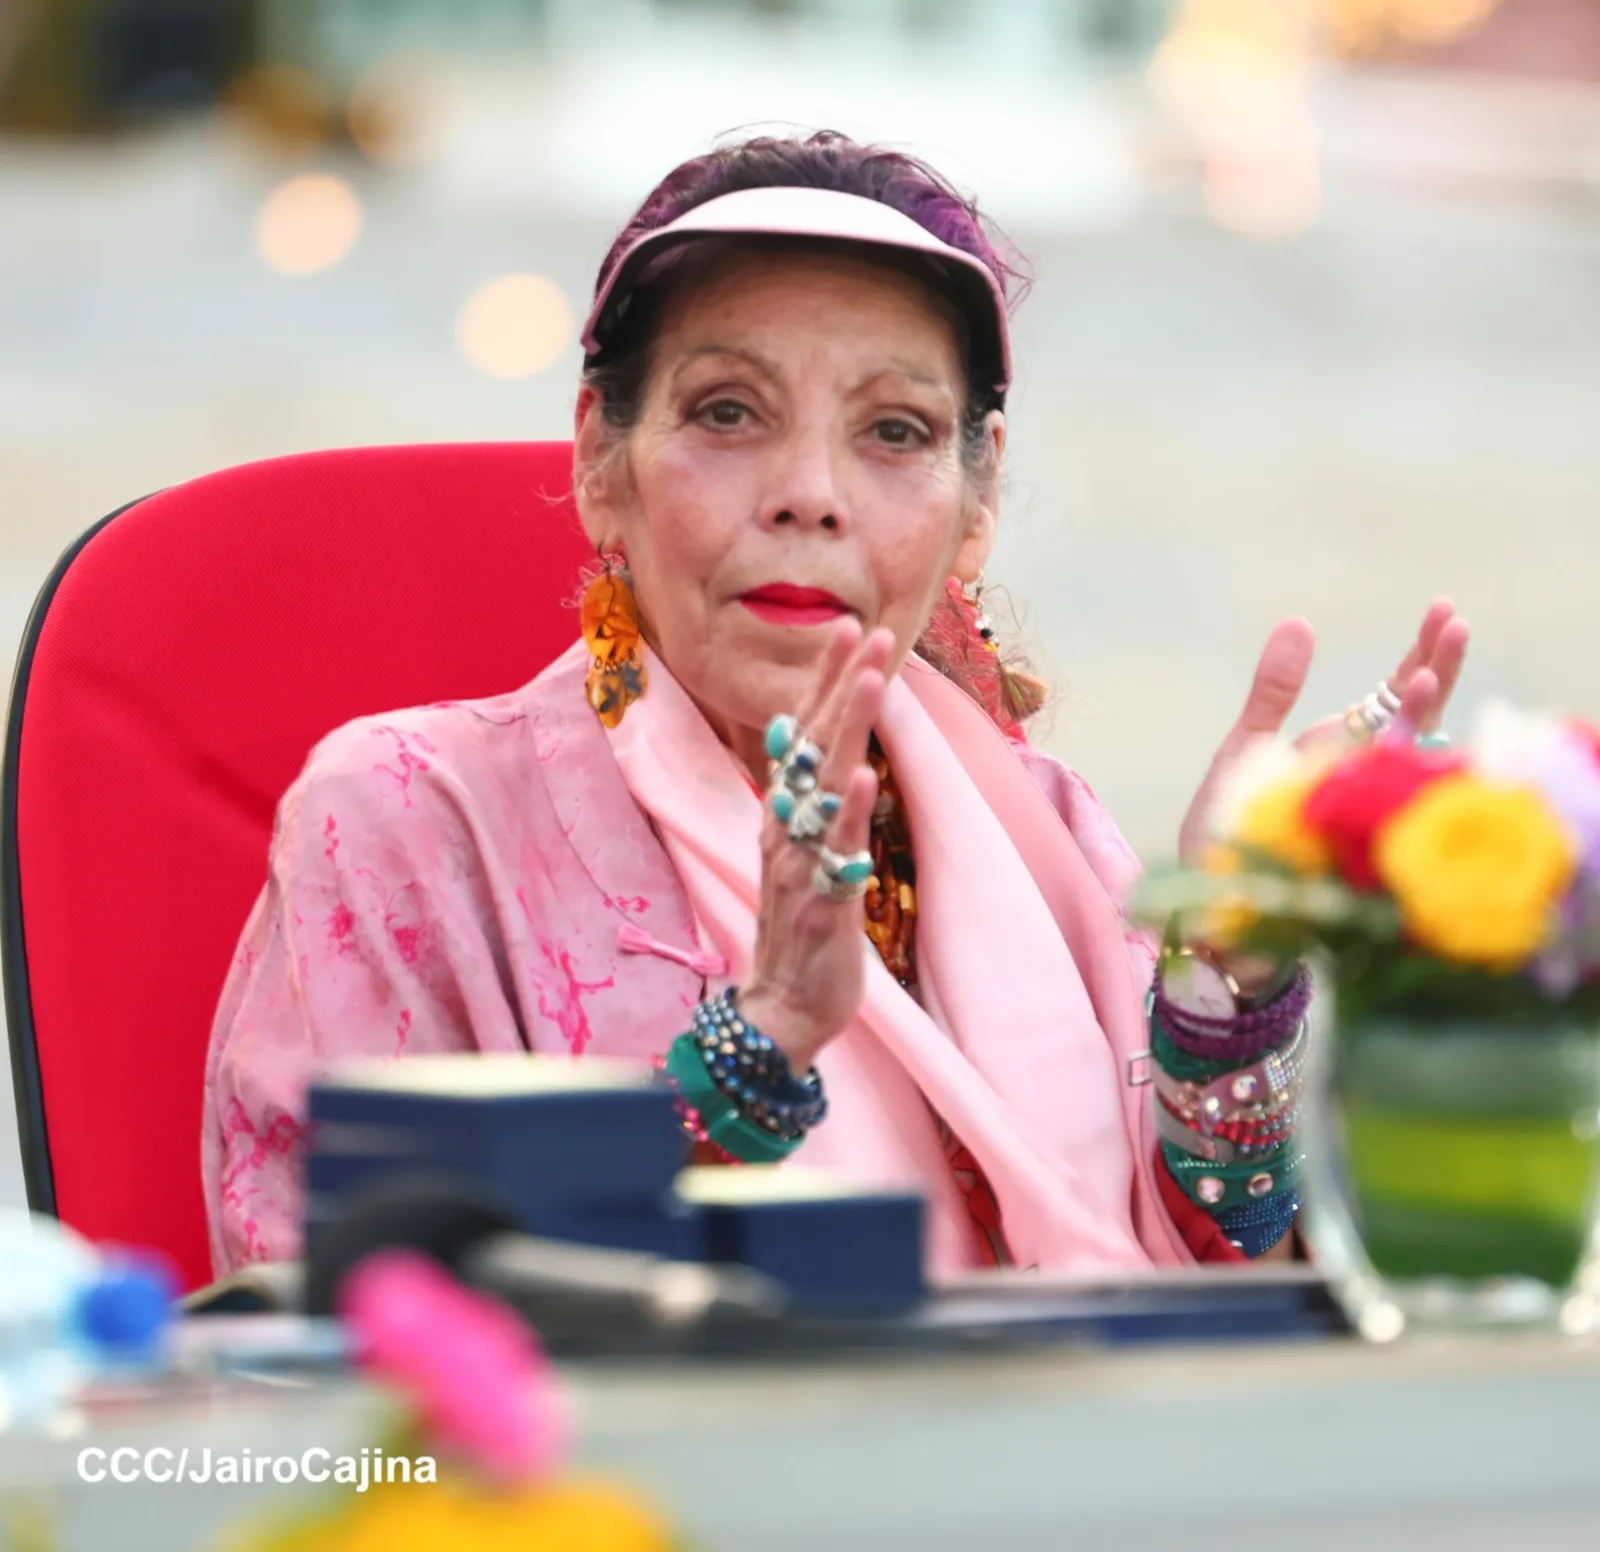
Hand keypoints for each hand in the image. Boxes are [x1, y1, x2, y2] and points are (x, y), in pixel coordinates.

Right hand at [739, 619, 892, 1073]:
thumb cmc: (801, 928)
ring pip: (825, 786)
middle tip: (866, 629)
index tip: (847, 628)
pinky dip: (851, 816)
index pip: (802, 732)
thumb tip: (814, 743)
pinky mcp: (820, 905)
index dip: (824, 680)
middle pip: (813, 744)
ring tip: (871, 680)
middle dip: (841, 684)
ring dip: (847, 729)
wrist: (784, 1009)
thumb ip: (809, 801)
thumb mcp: (802, 852)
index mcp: (784, 814)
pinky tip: (865, 779)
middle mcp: (786, 829)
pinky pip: (836, 854)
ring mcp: (800, 865)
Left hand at [1178, 597, 1470, 866]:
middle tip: (1455, 622)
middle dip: (1438, 671)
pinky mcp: (1341, 845)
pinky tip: (1400, 747)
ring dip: (1420, 720)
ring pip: (1409, 762)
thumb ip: (1274, 690)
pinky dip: (1387, 783)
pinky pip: (1380, 812)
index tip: (1443, 608)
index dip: (1424, 654)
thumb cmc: (1230, 825)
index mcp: (1344, 749)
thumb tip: (1300, 622)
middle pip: (1418, 718)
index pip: (1397, 696)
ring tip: (1426, 676)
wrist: (1207, 900)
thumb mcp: (1248, 745)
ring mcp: (1357, 811)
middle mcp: (1363, 777)